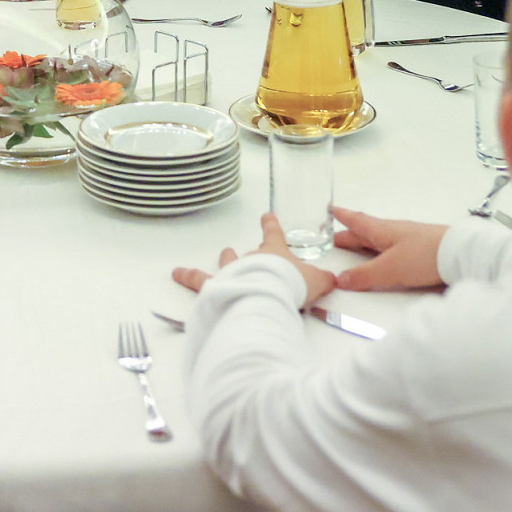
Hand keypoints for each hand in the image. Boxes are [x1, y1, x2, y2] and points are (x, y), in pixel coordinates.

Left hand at [172, 213, 335, 305]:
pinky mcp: (215, 287)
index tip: (267, 215)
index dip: (271, 224)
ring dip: (223, 261)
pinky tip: (176, 274)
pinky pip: (198, 281)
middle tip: (234, 249)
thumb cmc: (291, 285)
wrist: (268, 296)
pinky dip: (187, 277)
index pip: (273, 233)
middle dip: (243, 253)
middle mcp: (250, 259)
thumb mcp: (316, 281)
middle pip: (246, 253)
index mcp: (274, 253)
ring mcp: (231, 272)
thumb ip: (323, 279)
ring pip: (224, 264)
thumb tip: (335, 279)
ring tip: (222, 253)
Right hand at [329, 207, 446, 291]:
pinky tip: (383, 260)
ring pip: (379, 240)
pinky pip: (391, 249)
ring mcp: (407, 239)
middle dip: (348, 234)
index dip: (341, 216)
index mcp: (381, 230)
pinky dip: (380, 252)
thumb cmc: (422, 255)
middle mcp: (392, 231)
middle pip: (365, 231)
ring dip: (364, 244)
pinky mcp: (419, 250)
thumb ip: (364, 276)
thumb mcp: (389, 269)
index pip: (355, 221)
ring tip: (354, 250)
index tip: (329, 209)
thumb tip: (339, 279)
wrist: (459, 254)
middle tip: (333, 239)